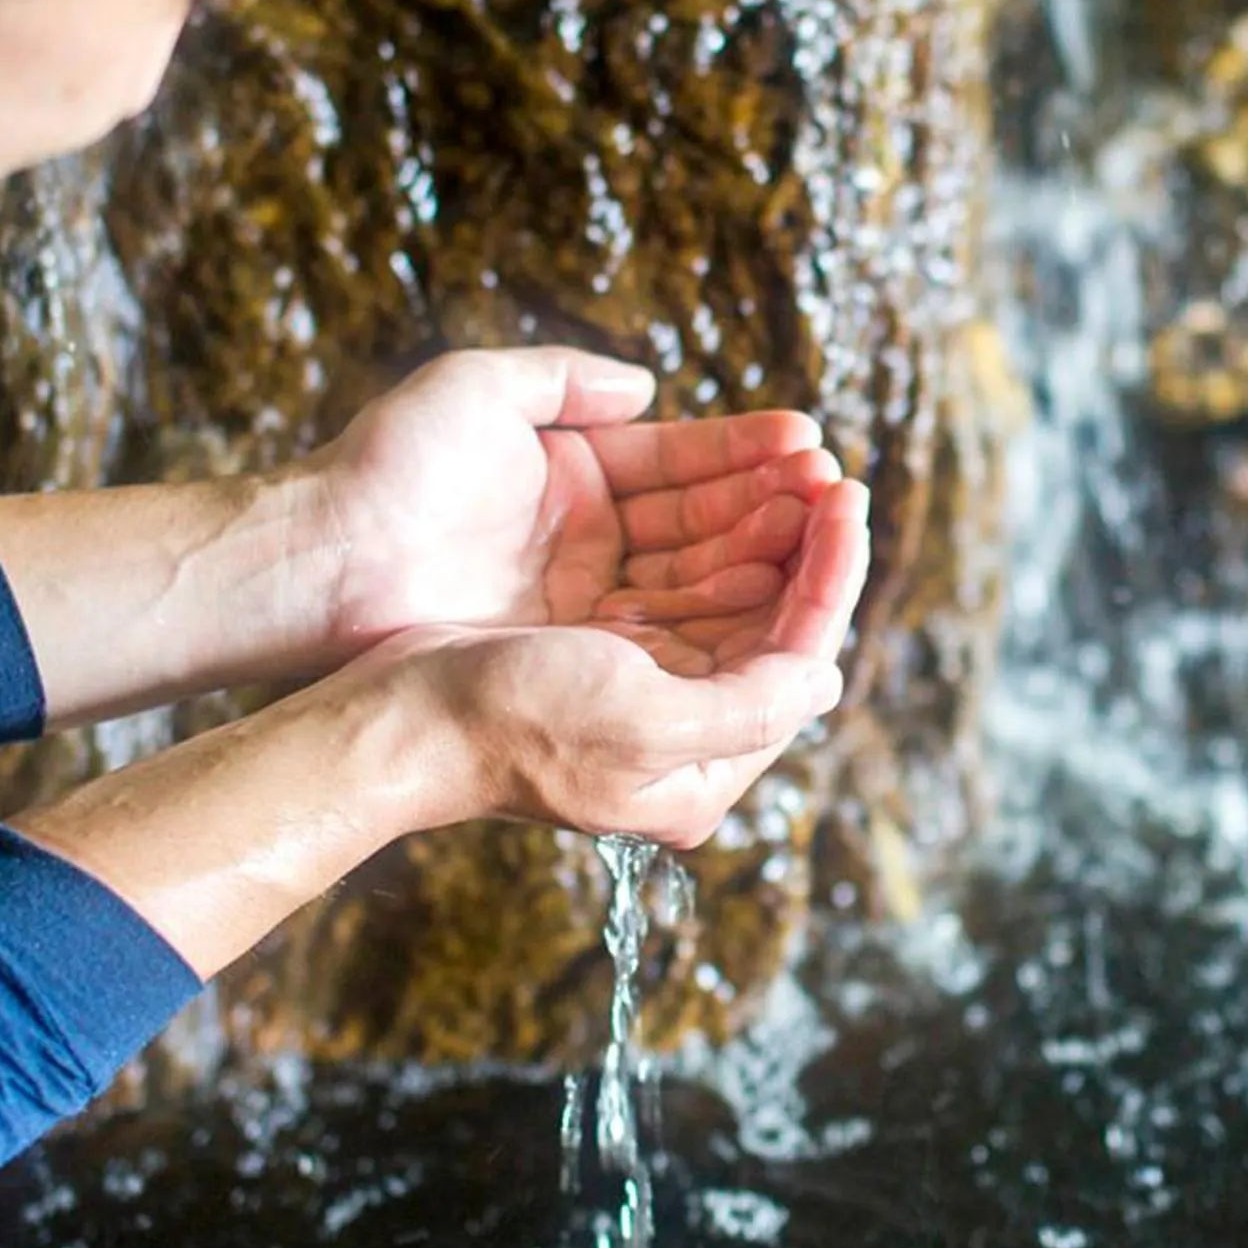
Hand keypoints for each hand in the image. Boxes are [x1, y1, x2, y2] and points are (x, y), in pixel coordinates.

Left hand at [311, 347, 845, 664]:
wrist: (321, 561)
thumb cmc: (385, 467)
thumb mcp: (476, 389)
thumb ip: (564, 380)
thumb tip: (648, 385)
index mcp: (571, 475)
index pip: (681, 461)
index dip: (746, 453)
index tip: (809, 443)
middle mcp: (587, 540)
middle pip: (703, 523)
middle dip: (774, 509)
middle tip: (838, 494)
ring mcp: (582, 599)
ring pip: (697, 577)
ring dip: (764, 557)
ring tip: (828, 534)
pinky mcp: (570, 649)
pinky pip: (665, 630)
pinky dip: (724, 614)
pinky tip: (779, 598)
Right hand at [365, 472, 871, 848]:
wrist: (400, 717)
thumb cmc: (511, 722)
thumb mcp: (645, 721)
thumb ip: (749, 706)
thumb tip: (826, 678)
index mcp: (700, 775)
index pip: (797, 664)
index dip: (828, 578)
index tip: (847, 503)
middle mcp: (681, 743)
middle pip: (770, 632)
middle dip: (804, 551)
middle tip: (832, 476)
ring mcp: (642, 700)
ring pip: (729, 605)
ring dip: (763, 536)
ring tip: (797, 473)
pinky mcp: (603, 659)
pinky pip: (679, 593)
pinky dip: (712, 544)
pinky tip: (735, 498)